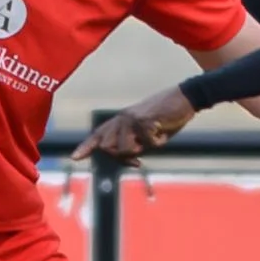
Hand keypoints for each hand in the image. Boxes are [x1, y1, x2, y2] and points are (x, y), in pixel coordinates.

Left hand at [73, 85, 196, 165]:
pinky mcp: (143, 121)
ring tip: (154, 137)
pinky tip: (163, 130)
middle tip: (138, 161)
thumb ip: (133, 145)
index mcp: (120, 120)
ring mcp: (130, 119)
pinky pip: (148, 145)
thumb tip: (126, 160)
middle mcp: (121, 118)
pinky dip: (158, 143)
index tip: (74, 158)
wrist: (184, 99)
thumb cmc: (166, 118)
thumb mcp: (146, 134)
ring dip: (142, 150)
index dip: (86, 148)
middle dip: (122, 158)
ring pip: (125, 150)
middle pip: (107, 148)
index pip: (98, 135)